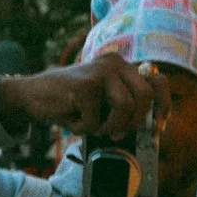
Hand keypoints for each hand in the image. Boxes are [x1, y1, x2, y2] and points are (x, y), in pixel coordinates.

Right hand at [0, 52, 170, 141]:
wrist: (33, 95)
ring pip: (125, 108)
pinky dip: (84, 128)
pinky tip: (72, 120)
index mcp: (122, 66)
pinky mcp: (84, 85)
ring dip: (109, 127)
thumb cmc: (71, 103)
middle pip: (145, 97)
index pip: (158, 81)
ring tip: (92, 126)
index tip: (158, 128)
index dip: (163, 106)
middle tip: (117, 133)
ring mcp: (100, 72)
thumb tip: (153, 129)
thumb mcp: (102, 100)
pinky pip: (97, 120)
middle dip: (134, 122)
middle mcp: (115, 63)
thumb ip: (125, 103)